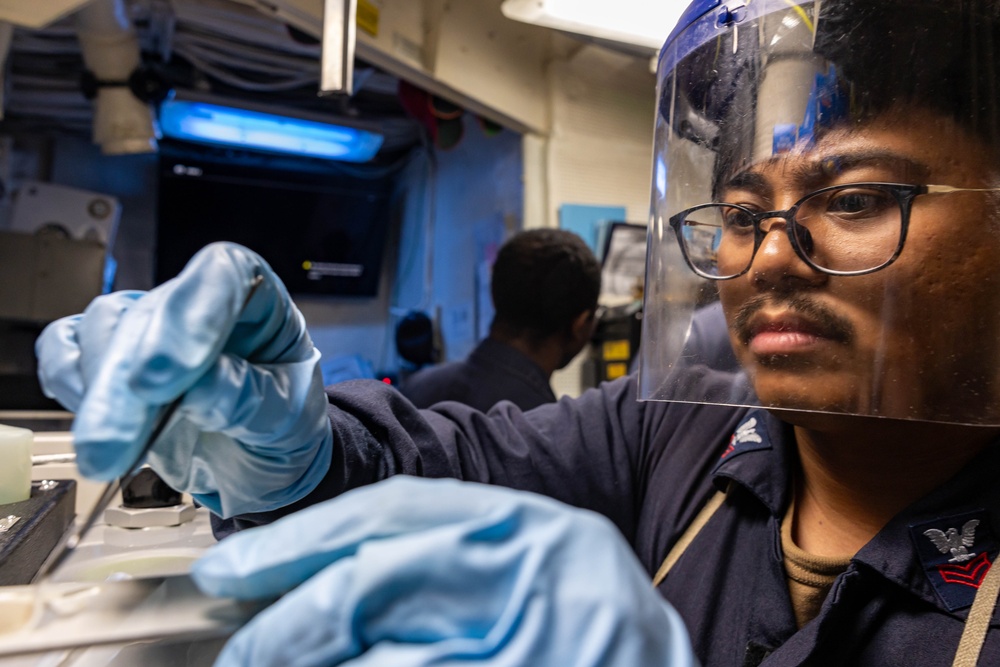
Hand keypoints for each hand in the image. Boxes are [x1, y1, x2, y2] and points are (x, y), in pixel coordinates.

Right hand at [35, 242, 332, 516]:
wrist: (262, 464)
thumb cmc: (283, 428)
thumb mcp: (289, 419)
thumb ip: (249, 399)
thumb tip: (199, 387)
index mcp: (256, 298)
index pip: (221, 273)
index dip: (191, 313)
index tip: (168, 372)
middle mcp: (197, 304)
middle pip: (152, 313)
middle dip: (128, 380)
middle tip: (119, 437)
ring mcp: (150, 328)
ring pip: (104, 328)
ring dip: (100, 393)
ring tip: (108, 453)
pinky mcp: (110, 360)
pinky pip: (68, 349)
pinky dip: (68, 382)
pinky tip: (89, 424)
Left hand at [192, 476, 697, 666]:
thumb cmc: (589, 621)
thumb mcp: (525, 565)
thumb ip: (436, 562)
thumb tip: (322, 584)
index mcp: (526, 525)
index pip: (391, 513)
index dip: (299, 541)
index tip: (235, 571)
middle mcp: (527, 576)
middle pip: (370, 584)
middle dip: (288, 623)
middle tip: (242, 648)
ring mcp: (526, 643)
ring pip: (383, 656)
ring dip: (309, 658)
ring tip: (267, 663)